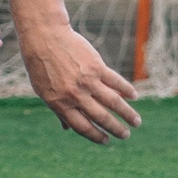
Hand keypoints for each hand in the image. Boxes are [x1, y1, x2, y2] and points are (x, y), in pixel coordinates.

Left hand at [16, 18, 140, 144]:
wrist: (44, 37)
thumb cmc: (41, 65)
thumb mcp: (43, 91)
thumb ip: (57, 109)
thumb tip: (66, 129)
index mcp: (60, 104)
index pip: (82, 127)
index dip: (96, 136)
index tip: (106, 141)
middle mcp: (75, 95)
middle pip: (101, 117)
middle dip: (116, 129)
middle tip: (125, 135)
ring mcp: (87, 81)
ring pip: (114, 102)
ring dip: (127, 114)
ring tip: (136, 122)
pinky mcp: (97, 66)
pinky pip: (115, 82)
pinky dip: (126, 89)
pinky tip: (133, 96)